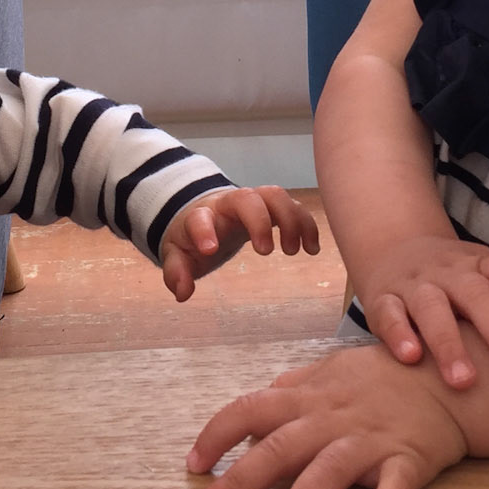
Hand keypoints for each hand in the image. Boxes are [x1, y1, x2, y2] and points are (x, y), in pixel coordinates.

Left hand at [160, 186, 319, 302]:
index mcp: (201, 216)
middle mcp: (229, 204)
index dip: (204, 231)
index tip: (211, 250)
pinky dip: (306, 223)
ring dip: (289, 219)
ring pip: (275, 195)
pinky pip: (293, 205)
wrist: (205, 214)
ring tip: (293, 251)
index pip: (200, 217)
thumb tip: (182, 293)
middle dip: (259, 221)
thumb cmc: (191, 238)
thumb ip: (176, 272)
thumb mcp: (177, 255)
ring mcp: (253, 203)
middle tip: (266, 252)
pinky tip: (312, 249)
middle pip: (246, 197)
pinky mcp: (271, 208)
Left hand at [188, 343, 467, 488]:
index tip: (192, 465)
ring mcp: (370, 439)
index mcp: (309, 396)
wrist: (451, 374)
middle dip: (239, 482)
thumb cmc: (384, 377)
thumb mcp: (331, 371)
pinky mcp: (408, 459)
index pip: (250, 408)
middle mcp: (332, 418)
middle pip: (279, 447)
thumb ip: (291, 390)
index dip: (217, 434)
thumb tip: (250, 415)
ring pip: (329, 471)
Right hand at [357, 234, 488, 388]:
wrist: (394, 249)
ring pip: (431, 306)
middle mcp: (450, 272)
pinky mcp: (382, 298)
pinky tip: (411, 358)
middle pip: (477, 293)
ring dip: (449, 342)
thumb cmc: (455, 279)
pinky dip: (398, 333)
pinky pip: (388, 313)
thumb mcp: (487, 277)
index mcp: (481, 266)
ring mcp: (415, 284)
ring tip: (464, 382)